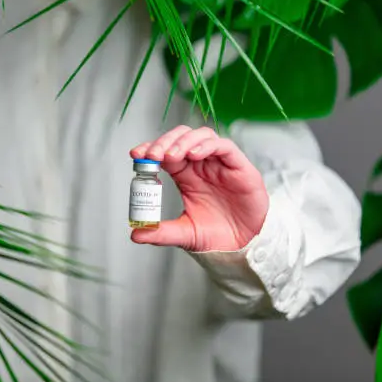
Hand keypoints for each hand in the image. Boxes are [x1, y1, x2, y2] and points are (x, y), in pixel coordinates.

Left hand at [129, 125, 268, 251]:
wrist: (245, 246)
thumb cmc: (218, 235)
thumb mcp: (185, 234)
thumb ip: (162, 233)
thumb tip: (136, 234)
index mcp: (186, 176)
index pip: (166, 152)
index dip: (151, 148)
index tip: (136, 154)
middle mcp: (202, 165)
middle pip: (181, 138)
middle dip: (164, 142)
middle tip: (152, 155)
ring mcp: (220, 164)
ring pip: (202, 136)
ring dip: (184, 141)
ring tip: (171, 155)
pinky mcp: (238, 166)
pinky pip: (224, 146)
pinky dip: (208, 145)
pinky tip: (194, 154)